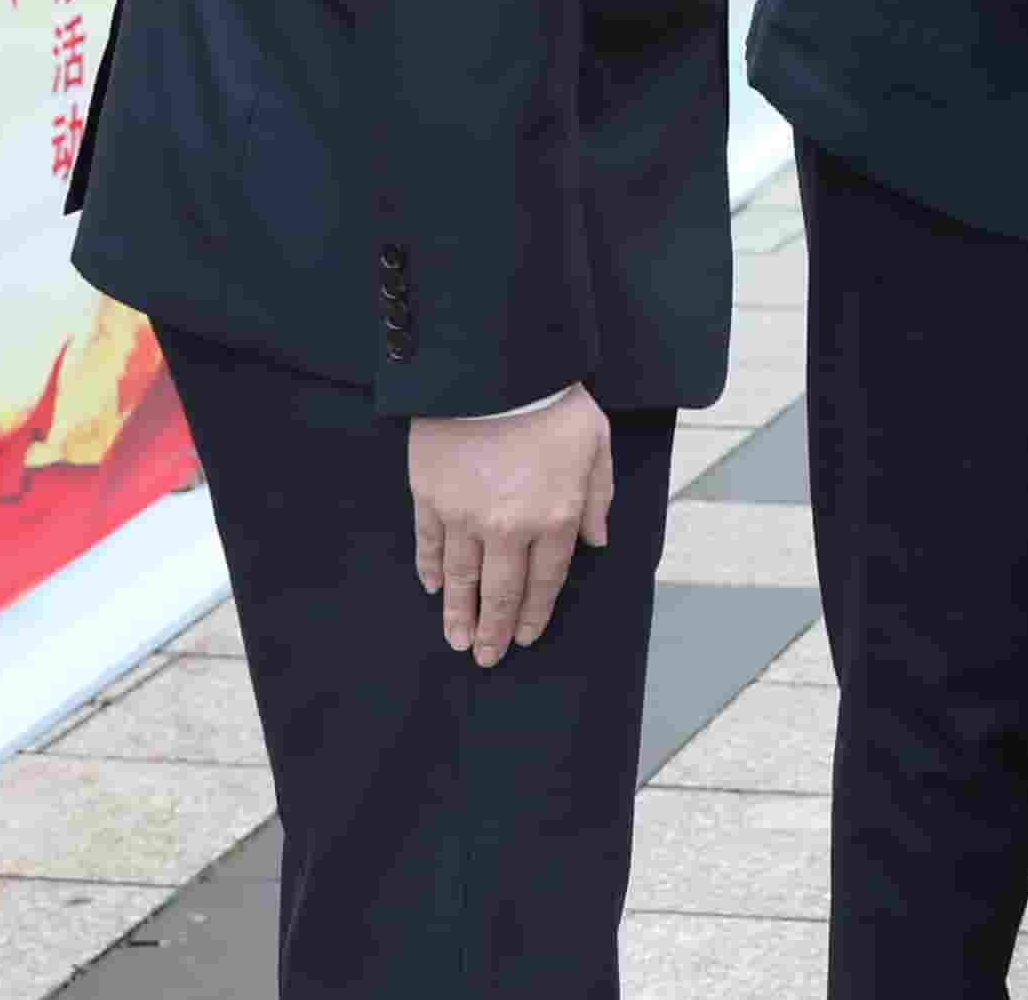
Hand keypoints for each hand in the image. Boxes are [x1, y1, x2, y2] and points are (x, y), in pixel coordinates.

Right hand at [409, 388, 615, 667]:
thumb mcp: (595, 443)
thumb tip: (596, 540)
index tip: (525, 637)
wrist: (495, 368)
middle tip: (486, 658)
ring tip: (456, 641)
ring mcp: (464, 515)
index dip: (534, 613)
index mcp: (555, 516)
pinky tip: (435, 589)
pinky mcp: (430, 497)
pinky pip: (429, 546)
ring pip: (462, 578)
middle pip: (500, 592)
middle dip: (493, 630)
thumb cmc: (553, 402)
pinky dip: (431, 570)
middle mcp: (509, 527)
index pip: (546, 580)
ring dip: (459, 614)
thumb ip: (598, 496)